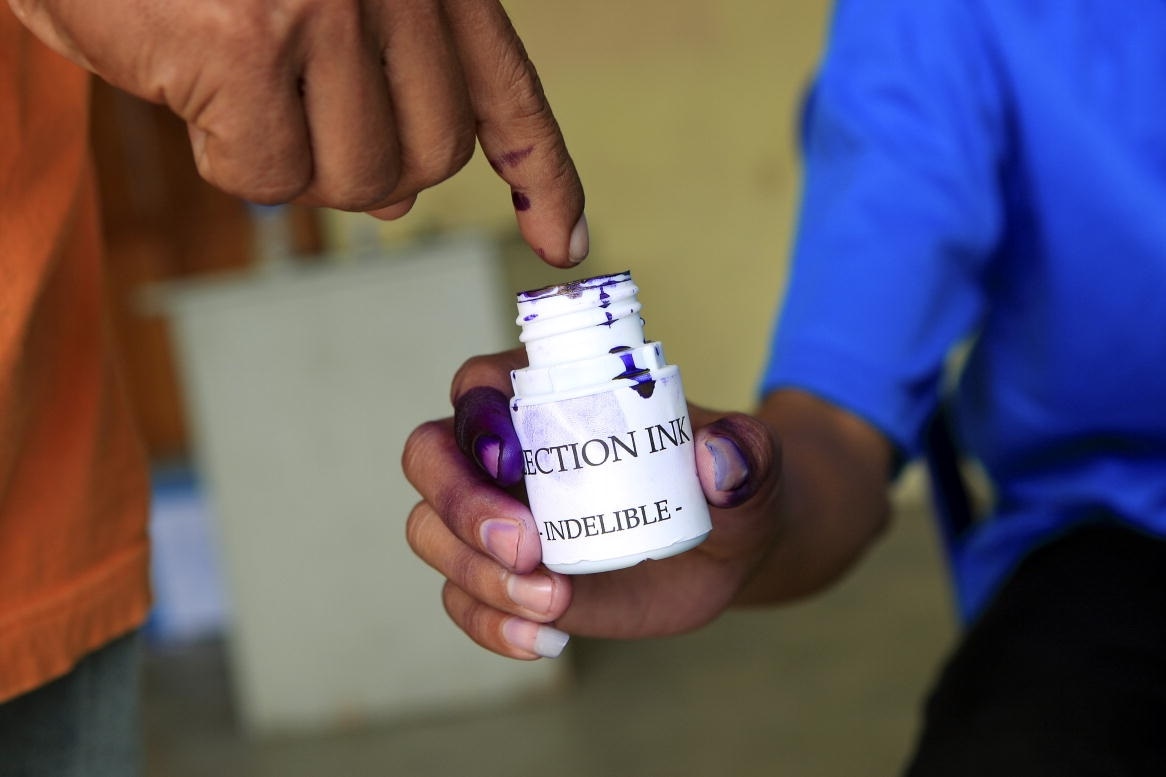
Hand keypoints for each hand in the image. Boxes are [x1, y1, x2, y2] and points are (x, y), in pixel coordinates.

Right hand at [10, 0, 587, 264]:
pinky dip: (229, 161)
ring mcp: (327, 7)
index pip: (509, 93)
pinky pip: (269, 176)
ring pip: (359, 177)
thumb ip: (369, 91)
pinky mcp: (249, 45)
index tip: (562, 241)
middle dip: (369, 169)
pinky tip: (195, 95)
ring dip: (295, 168)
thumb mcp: (309, 6)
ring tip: (240, 100)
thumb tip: (394, 199)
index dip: (545, 177)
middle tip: (298, 129)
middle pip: (434, 155)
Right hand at [403, 349, 784, 658]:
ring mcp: (497, 516)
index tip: (515, 461)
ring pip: (432, 532)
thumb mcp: (751, 464)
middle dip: (460, 504)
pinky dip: (490, 625)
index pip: (479, 385)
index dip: (476, 415)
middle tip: (526, 548)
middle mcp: (507, 451)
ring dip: (475, 574)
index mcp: (550, 396)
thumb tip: (718, 461)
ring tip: (554, 605)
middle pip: (431, 456)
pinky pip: (462, 599)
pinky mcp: (503, 577)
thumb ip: (743, 453)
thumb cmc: (728, 484)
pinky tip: (546, 641)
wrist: (726, 547)